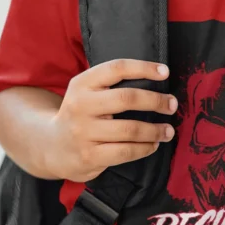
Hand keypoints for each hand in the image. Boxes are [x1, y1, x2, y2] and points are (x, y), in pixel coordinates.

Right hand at [47, 59, 177, 181]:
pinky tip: (153, 145)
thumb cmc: (81, 113)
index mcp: (82, 83)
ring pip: (129, 129)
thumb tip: (156, 77)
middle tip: (172, 105)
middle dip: (155, 101)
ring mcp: (83, 132)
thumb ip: (111, 83)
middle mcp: (80, 105)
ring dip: (155, 129)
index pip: (117, 68)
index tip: (165, 73)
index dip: (144, 68)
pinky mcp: (89, 156)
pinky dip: (145, 148)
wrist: (52, 146)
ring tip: (168, 130)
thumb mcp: (87, 91)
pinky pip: (125, 151)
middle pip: (126, 98)